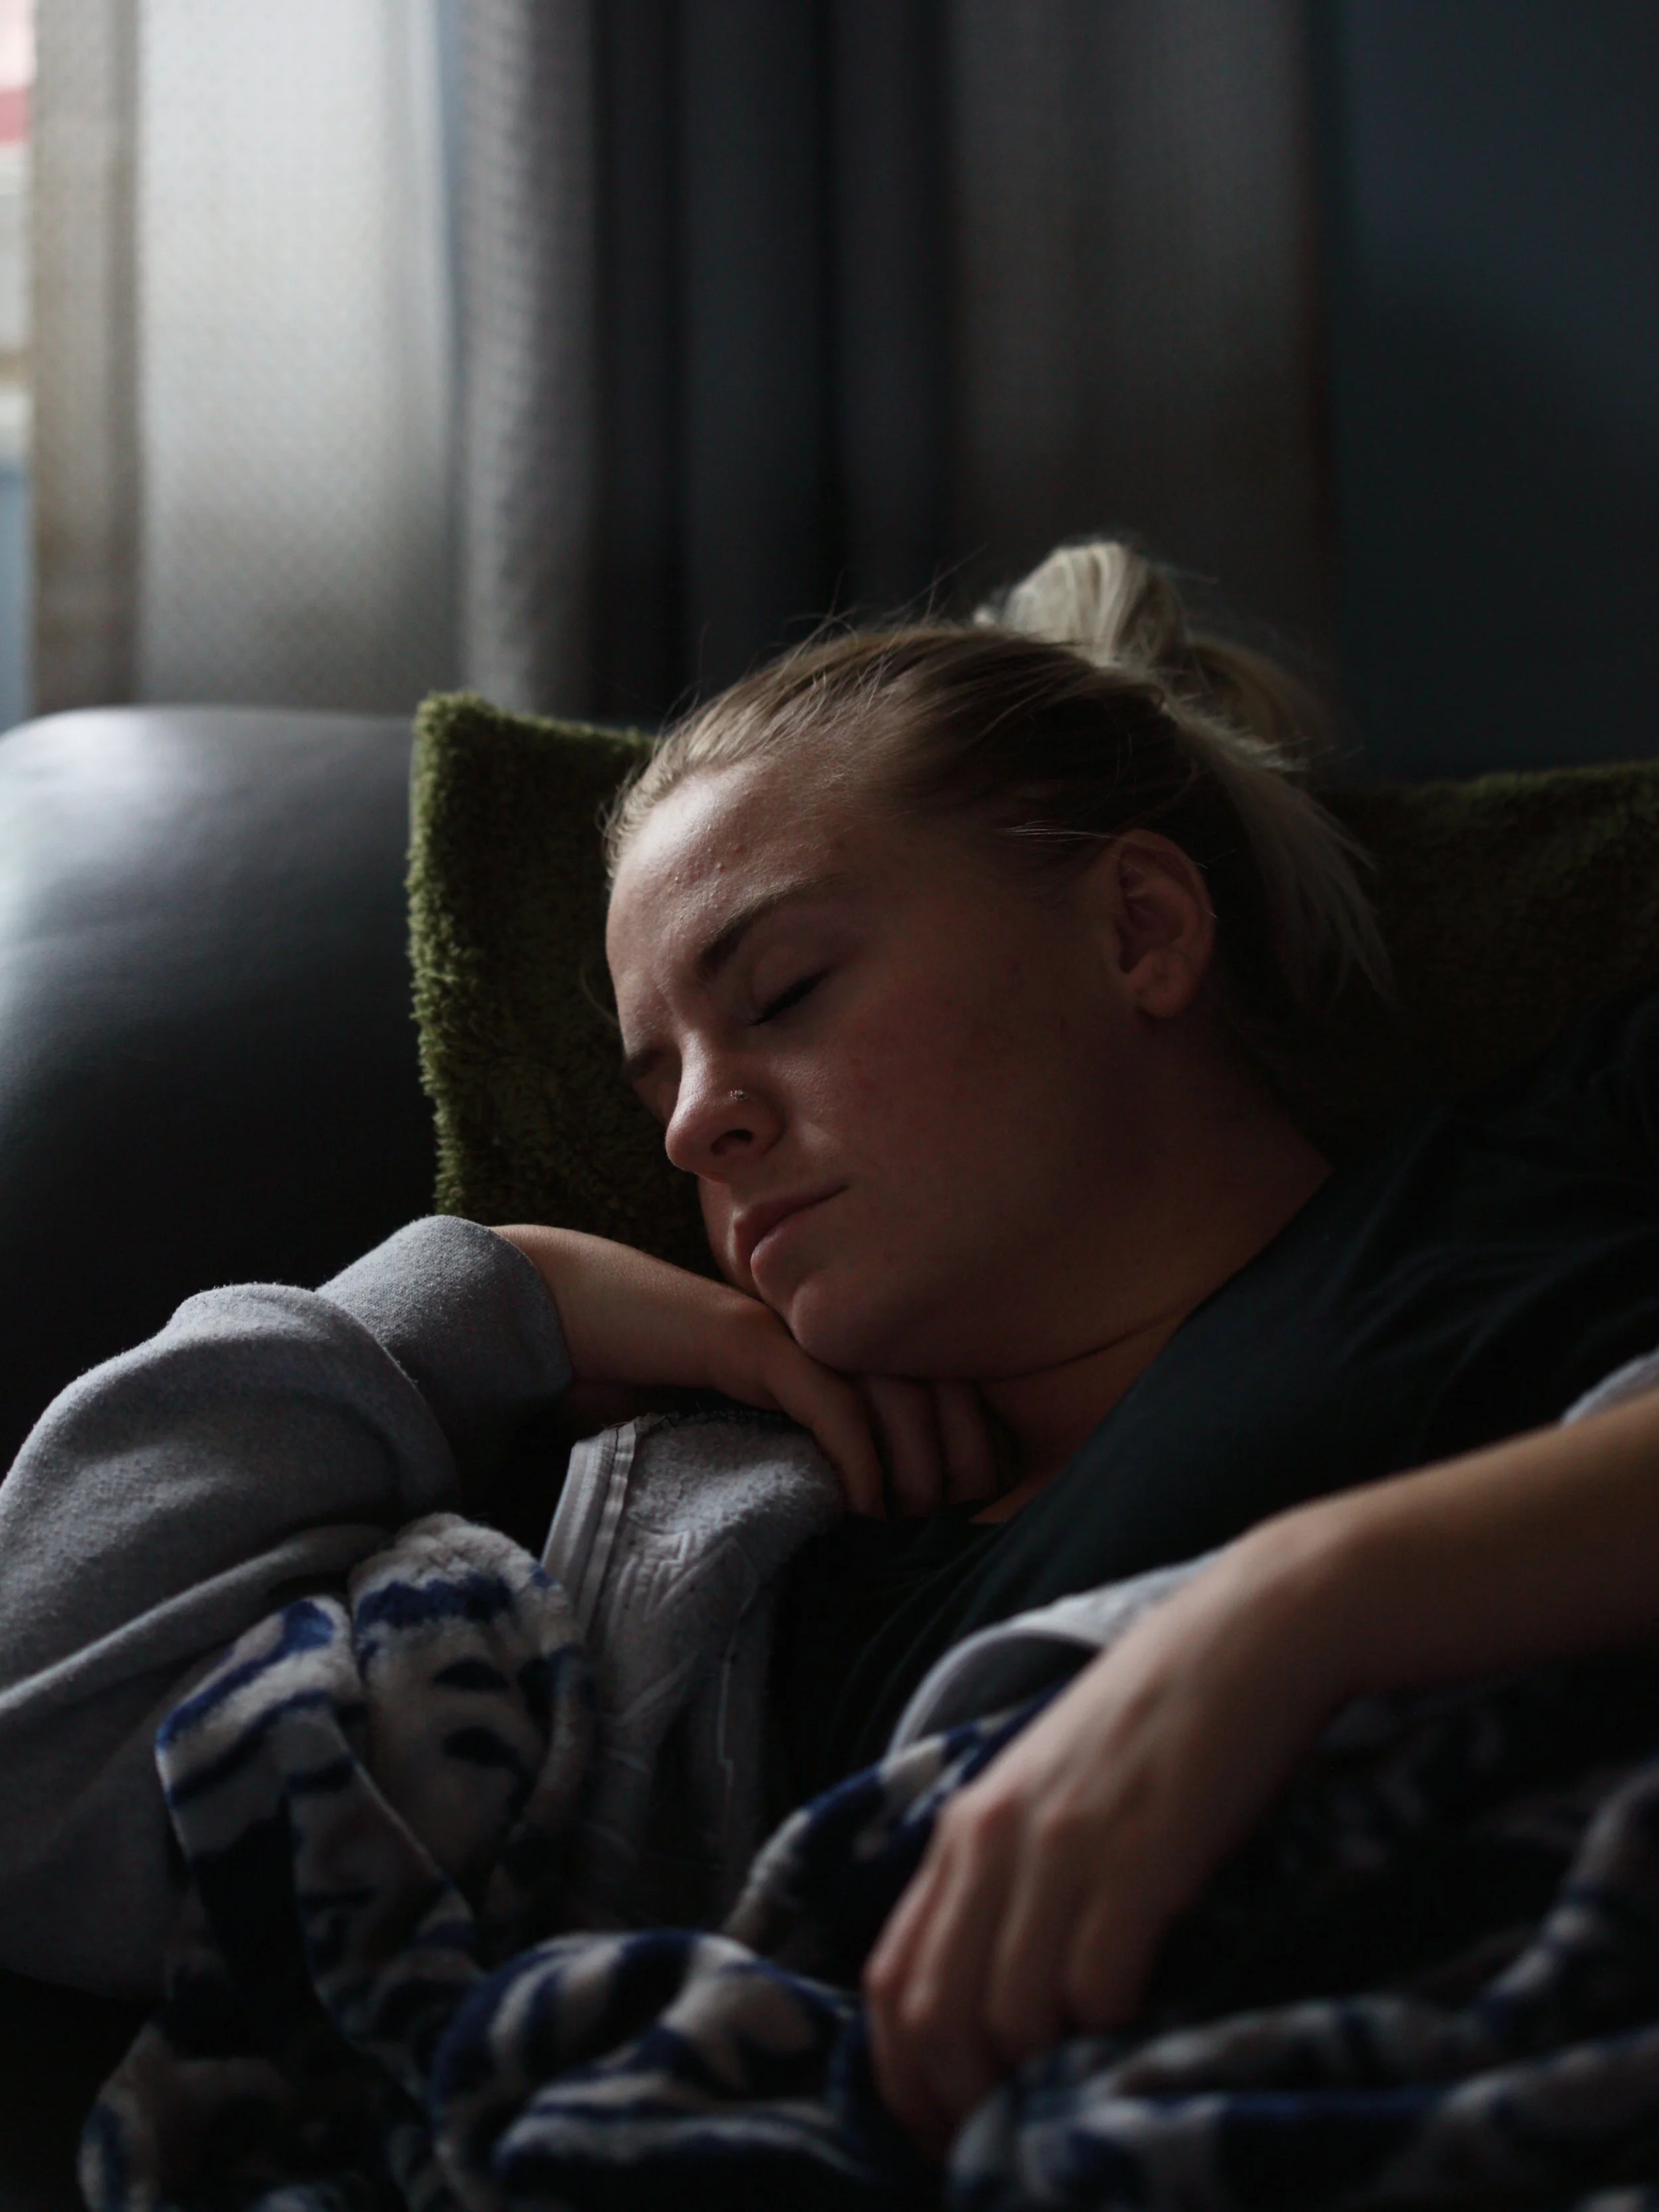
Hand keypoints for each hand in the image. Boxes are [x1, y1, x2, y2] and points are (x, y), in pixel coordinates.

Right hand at [494, 1224, 998, 1517]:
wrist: (565, 1316)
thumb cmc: (646, 1376)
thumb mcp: (739, 1427)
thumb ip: (793, 1451)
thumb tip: (854, 1523)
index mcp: (836, 1344)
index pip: (941, 1386)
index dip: (972, 1447)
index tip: (966, 1513)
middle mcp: (828, 1329)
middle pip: (941, 1386)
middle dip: (963, 1461)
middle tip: (948, 1526)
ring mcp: (792, 1330)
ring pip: (897, 1393)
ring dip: (916, 1467)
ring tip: (904, 1524)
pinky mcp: (750, 1342)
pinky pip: (829, 1398)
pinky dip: (857, 1455)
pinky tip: (860, 1506)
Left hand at [862, 1521, 1350, 2154]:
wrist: (1245, 1639)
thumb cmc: (1156, 1725)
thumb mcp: (1052, 1791)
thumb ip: (1009, 1872)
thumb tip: (991, 1993)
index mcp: (966, 1827)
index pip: (889, 1979)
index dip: (902, 2077)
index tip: (938, 2131)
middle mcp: (994, 1837)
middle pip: (932, 2014)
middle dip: (957, 2102)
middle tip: (1000, 2143)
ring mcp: (1062, 1847)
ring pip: (1006, 2015)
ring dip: (1034, 2080)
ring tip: (1070, 2100)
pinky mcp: (1138, 1858)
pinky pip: (1094, 1986)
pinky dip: (1104, 2036)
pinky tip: (1133, 2035)